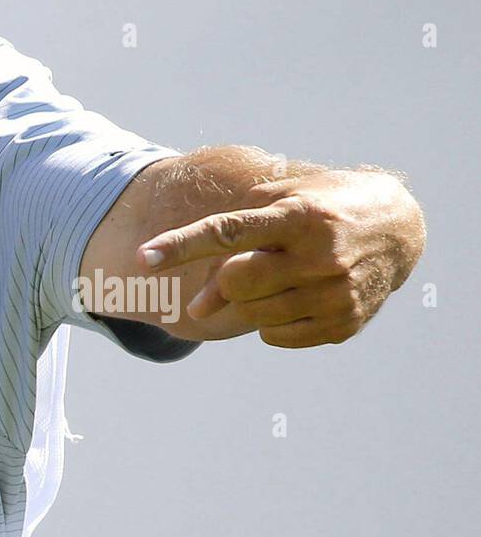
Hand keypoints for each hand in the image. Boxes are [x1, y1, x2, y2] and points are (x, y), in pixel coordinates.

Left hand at [135, 170, 425, 347]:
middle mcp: (319, 255)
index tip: (142, 258)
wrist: (395, 228)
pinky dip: (268, 321)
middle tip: (230, 275)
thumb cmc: (318, 206)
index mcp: (297, 215)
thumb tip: (198, 307)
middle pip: (236, 282)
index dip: (181, 245)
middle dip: (223, 281)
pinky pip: (276, 337)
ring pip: (253, 315)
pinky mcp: (345, 324)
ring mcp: (335, 293)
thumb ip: (231, 239)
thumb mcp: (280, 199)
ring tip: (272, 278)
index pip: (227, 231)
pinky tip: (291, 297)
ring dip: (246, 300)